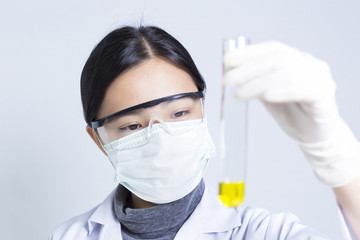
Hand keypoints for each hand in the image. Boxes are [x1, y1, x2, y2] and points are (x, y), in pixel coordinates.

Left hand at [223, 41, 359, 186]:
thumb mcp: (268, 94)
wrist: (314, 135)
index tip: (226, 60)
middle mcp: (309, 64)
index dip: (248, 52)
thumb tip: (230, 73)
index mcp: (295, 59)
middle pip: (277, 59)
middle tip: (227, 80)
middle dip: (248, 69)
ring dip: (258, 83)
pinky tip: (266, 96)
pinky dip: (282, 91)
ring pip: (287, 73)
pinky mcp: (324, 96)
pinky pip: (304, 89)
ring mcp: (320, 78)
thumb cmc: (292, 112)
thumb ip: (255, 81)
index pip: (271, 49)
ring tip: (240, 94)